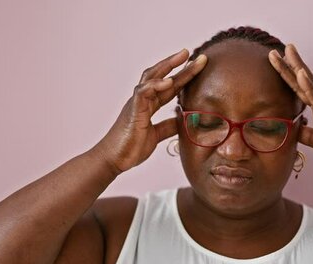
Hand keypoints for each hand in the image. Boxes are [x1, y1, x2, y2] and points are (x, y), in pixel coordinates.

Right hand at [95, 49, 207, 174]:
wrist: (113, 159)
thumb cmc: (130, 147)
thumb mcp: (156, 136)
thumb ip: (168, 126)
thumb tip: (182, 119)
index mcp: (149, 105)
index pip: (169, 86)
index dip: (184, 76)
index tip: (199, 65)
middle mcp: (143, 100)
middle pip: (161, 75)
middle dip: (178, 64)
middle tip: (196, 54)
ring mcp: (136, 103)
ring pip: (151, 77)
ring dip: (168, 66)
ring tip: (184, 57)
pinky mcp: (132, 110)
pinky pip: (143, 92)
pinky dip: (155, 85)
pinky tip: (169, 81)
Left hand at [268, 44, 312, 183]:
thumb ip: (308, 133)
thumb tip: (296, 126)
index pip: (308, 90)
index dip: (294, 77)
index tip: (283, 63)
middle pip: (307, 81)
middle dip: (291, 65)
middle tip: (277, 51)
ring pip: (310, 85)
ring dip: (295, 68)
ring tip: (285, 52)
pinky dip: (309, 86)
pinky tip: (300, 74)